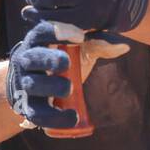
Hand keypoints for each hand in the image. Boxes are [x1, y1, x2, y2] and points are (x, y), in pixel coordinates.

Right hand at [6, 18, 129, 131]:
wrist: (39, 88)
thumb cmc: (63, 61)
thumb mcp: (79, 50)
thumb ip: (99, 45)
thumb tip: (124, 46)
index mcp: (39, 41)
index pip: (42, 31)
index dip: (56, 32)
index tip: (79, 36)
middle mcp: (27, 60)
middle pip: (32, 58)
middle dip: (49, 60)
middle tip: (67, 63)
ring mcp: (25, 84)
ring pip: (32, 85)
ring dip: (51, 87)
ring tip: (70, 89)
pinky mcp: (28, 106)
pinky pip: (37, 113)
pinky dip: (53, 117)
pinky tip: (72, 117)